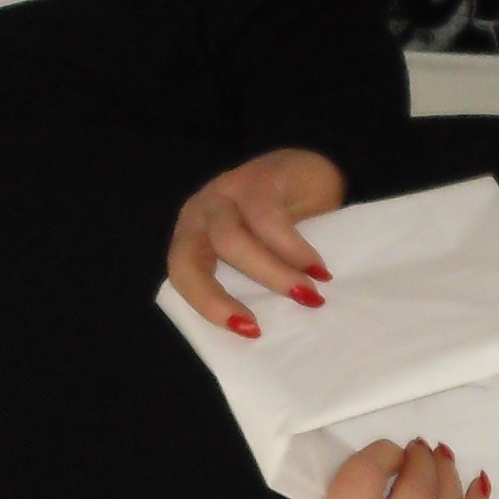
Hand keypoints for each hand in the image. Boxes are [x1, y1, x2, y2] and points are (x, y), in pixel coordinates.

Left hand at [170, 146, 347, 333]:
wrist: (317, 168)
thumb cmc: (284, 222)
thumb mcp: (258, 252)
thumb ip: (248, 280)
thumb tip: (256, 330)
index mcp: (192, 235)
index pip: (181, 274)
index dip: (206, 305)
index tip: (246, 330)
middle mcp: (200, 213)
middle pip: (189, 259)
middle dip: (217, 298)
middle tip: (256, 325)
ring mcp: (226, 192)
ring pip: (231, 241)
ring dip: (271, 275)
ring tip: (308, 295)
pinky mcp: (258, 179)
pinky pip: (268, 219)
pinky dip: (293, 250)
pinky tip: (317, 268)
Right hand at [275, 439, 489, 498]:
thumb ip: (315, 496)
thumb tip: (348, 451)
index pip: (366, 477)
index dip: (381, 452)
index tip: (386, 451)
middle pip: (416, 492)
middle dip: (421, 460)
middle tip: (418, 449)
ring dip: (449, 478)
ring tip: (441, 461)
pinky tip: (476, 486)